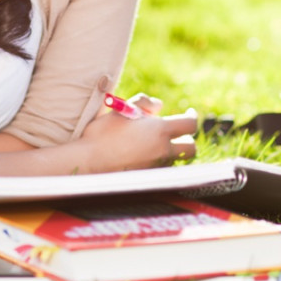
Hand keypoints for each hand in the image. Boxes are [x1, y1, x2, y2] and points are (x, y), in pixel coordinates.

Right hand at [79, 93, 197, 172]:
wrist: (88, 160)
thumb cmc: (103, 132)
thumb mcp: (122, 110)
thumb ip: (144, 103)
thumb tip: (159, 106)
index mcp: (159, 130)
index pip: (190, 125)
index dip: (192, 117)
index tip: (189, 113)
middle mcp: (162, 150)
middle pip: (190, 148)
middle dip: (187, 140)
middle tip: (177, 134)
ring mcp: (156, 166)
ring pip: (175, 159)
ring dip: (170, 150)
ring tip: (153, 143)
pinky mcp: (147, 177)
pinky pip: (161, 168)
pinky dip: (158, 161)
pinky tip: (143, 155)